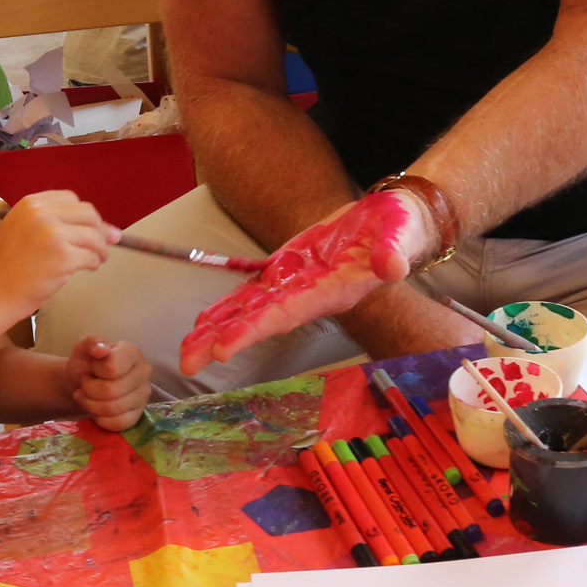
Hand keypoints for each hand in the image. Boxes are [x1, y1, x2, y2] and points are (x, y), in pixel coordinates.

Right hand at [0, 190, 115, 315]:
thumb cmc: (8, 267)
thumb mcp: (20, 229)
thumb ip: (50, 222)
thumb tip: (93, 224)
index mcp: (30, 204)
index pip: (70, 199)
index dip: (84, 214)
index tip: (92, 225)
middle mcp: (41, 214)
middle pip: (87, 213)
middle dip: (100, 229)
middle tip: (105, 242)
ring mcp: (53, 235)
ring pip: (94, 235)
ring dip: (101, 248)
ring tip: (97, 259)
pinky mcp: (64, 257)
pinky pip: (91, 256)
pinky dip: (94, 263)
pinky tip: (89, 267)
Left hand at [63, 336, 150, 429]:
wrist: (83, 383)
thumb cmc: (86, 363)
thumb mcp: (83, 348)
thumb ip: (91, 343)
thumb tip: (101, 349)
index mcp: (132, 352)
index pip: (112, 368)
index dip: (95, 371)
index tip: (92, 369)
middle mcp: (144, 372)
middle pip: (111, 391)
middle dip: (89, 390)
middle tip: (84, 385)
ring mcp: (143, 395)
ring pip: (113, 409)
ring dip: (90, 405)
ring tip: (86, 396)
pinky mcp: (138, 415)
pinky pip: (117, 424)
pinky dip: (100, 419)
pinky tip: (95, 410)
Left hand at [180, 190, 434, 374]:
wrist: (394, 224)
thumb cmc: (400, 229)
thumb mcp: (401, 235)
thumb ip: (395, 252)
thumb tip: (393, 266)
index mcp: (330, 292)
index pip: (285, 314)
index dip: (253, 330)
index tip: (222, 348)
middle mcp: (307, 296)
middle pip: (257, 321)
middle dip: (222, 340)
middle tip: (187, 362)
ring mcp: (295, 286)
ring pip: (249, 310)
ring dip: (216, 329)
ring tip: (185, 350)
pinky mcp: (287, 272)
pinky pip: (252, 293)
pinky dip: (227, 307)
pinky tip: (203, 322)